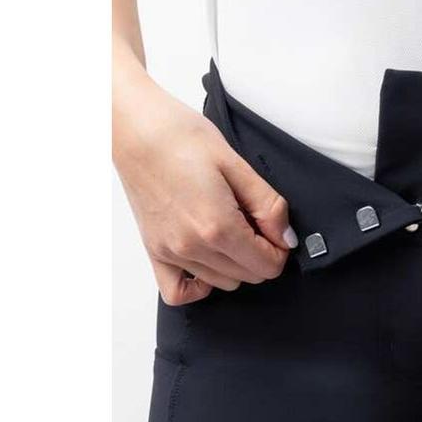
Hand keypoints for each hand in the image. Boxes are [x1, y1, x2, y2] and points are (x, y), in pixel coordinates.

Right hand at [113, 67, 296, 305]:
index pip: (267, 266)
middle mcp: (192, 247)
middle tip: (255, 221)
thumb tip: (286, 237)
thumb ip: (268, 206)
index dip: (280, 248)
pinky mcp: (154, 250)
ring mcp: (171, 252)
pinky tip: (209, 259)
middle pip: (248, 277)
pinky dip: (199, 284)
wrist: (135, 130)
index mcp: (218, 226)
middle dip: (261, 254)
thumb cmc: (181, 138)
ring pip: (222, 283)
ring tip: (231, 228)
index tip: (276, 228)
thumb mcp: (237, 165)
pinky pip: (177, 291)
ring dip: (237, 264)